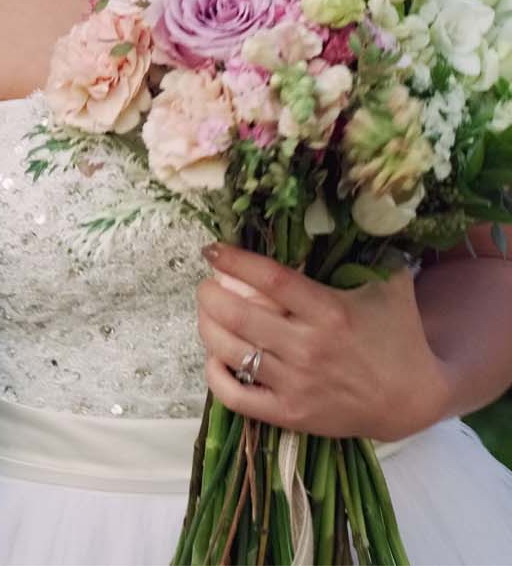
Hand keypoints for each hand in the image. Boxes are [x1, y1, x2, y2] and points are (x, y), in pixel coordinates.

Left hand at [197, 245, 453, 440]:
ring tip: (209, 312)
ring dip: (207, 326)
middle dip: (209, 293)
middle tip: (207, 283)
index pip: (269, 278)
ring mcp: (297, 384)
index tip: (212, 249)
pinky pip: (237, 398)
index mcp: (329, 311)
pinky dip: (215, 375)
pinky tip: (215, 356)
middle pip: (237, 314)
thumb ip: (371, 247)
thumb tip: (357, 205)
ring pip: (230, 352)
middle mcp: (308, 348)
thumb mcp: (391, 284)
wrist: (413, 399)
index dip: (233, 259)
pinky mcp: (291, 415)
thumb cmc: (398, 333)